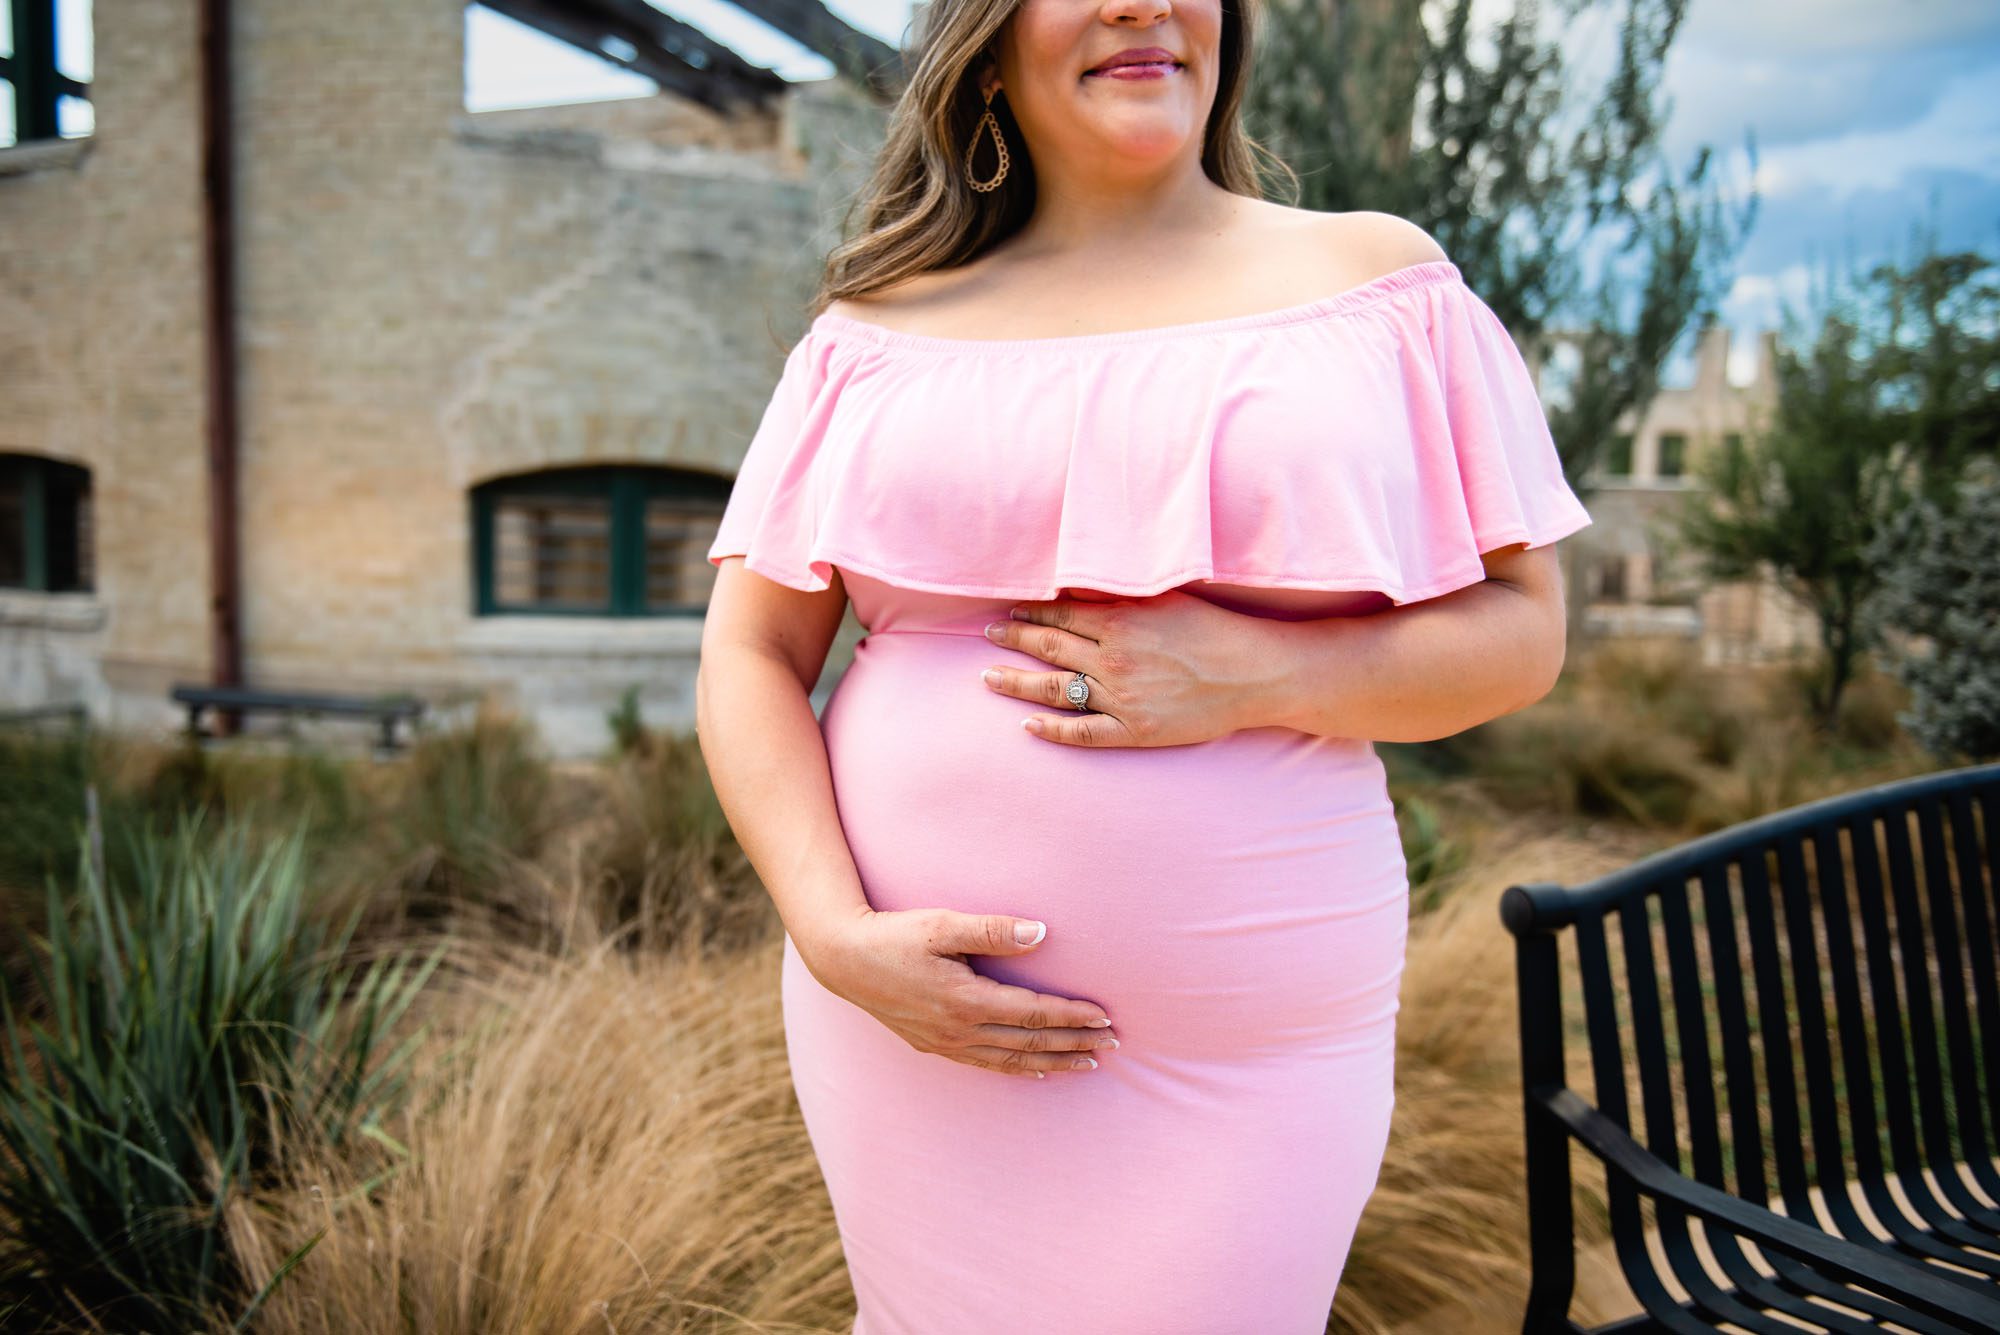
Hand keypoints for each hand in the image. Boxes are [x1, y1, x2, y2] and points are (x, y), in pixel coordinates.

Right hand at [803, 908, 1118, 1078]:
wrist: (842, 959)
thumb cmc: (894, 935)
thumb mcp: (942, 924)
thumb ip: (993, 929)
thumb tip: (1042, 933)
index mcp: (966, 1001)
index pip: (1034, 1013)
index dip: (1073, 1017)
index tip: (1106, 1017)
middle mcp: (959, 1030)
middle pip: (1030, 1043)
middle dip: (1075, 1043)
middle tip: (1114, 1044)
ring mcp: (945, 1043)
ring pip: (1012, 1061)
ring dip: (1054, 1062)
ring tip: (1088, 1063)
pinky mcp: (932, 1045)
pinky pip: (986, 1065)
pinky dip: (1017, 1069)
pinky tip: (1036, 1071)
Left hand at [980, 590, 1267, 746]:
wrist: (1256, 674)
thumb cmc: (1218, 630)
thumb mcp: (1168, 600)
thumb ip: (1121, 597)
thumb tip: (1078, 592)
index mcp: (1121, 623)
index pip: (1061, 617)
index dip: (1030, 615)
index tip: (1009, 612)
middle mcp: (1114, 661)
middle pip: (1050, 649)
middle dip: (1013, 641)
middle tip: (988, 636)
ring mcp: (1122, 699)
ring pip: (1056, 690)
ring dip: (1018, 683)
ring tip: (990, 678)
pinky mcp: (1135, 731)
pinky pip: (1084, 733)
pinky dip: (1053, 731)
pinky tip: (1028, 727)